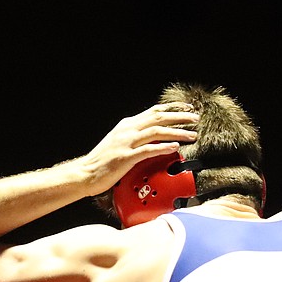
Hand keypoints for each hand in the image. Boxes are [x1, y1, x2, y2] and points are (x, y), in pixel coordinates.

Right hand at [81, 103, 199, 196]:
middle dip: (180, 117)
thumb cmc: (101, 161)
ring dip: (177, 132)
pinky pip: (147, 150)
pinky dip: (162, 148)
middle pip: (158, 118)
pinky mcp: (125, 157)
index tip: (188, 108)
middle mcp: (127, 130)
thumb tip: (154, 136)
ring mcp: (126, 143)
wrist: (85, 173)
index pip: (154, 111)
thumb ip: (135, 136)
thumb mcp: (119, 142)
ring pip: (156, 132)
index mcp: (127, 125)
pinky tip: (174, 148)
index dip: (173, 108)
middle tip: (195, 118)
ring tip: (191, 134)